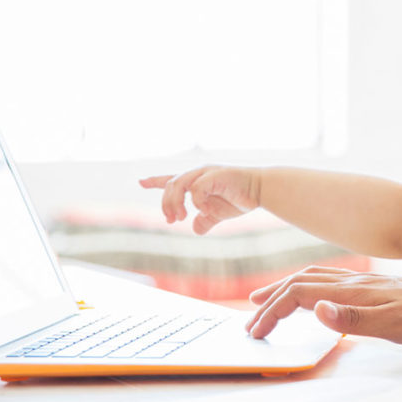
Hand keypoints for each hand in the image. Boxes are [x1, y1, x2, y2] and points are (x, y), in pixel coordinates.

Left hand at [139, 165, 259, 234]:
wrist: (260, 191)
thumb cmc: (241, 198)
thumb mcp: (218, 213)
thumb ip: (205, 220)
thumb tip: (196, 229)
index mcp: (197, 180)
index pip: (171, 179)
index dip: (155, 180)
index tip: (140, 181)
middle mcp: (198, 173)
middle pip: (170, 184)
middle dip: (166, 204)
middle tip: (172, 220)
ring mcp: (205, 172)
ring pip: (178, 184)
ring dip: (175, 203)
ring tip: (181, 218)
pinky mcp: (215, 175)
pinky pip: (196, 189)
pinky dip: (197, 203)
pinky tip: (205, 211)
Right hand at [245, 266, 401, 343]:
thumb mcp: (395, 325)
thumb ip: (354, 318)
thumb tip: (318, 309)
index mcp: (353, 290)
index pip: (300, 293)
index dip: (274, 310)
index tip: (256, 331)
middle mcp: (354, 281)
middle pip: (301, 282)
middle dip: (272, 299)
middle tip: (250, 318)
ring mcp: (363, 282)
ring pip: (313, 278)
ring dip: (285, 289)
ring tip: (265, 300)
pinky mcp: (372, 286)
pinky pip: (328, 281)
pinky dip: (306, 287)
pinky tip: (311, 297)